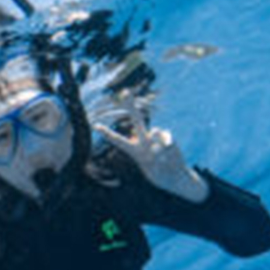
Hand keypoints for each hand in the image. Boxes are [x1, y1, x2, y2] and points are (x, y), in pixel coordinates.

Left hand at [92, 97, 207, 202]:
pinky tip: (169, 150)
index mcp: (134, 151)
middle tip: (125, 91)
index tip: (95, 125)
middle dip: (131, 106)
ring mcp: (156, 138)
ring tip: (161, 159)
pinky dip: (167, 143)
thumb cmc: (160, 175)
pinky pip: (166, 136)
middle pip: (137, 120)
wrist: (175, 177)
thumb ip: (153, 153)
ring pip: (155, 132)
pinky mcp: (168, 138)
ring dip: (158, 146)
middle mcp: (144, 141)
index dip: (107, 133)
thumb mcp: (152, 169)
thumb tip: (158, 138)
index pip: (118, 141)